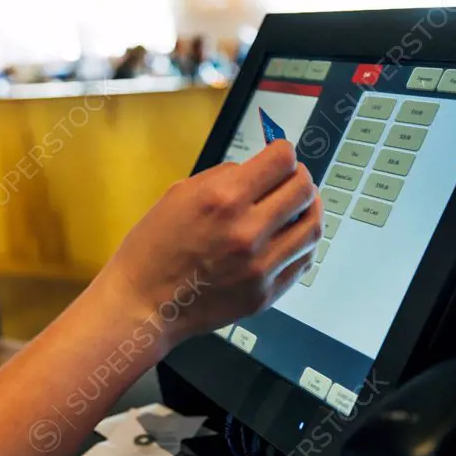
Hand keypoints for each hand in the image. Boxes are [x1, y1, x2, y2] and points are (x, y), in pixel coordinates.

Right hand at [99, 140, 322, 349]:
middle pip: (304, 190)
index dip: (284, 152)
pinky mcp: (265, 294)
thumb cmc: (152, 248)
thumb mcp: (178, 194)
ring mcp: (261, 267)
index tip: (281, 155)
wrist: (143, 304)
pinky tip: (291, 238)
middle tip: (293, 178)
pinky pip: (302, 261)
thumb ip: (223, 177)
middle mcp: (248, 231)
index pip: (282, 161)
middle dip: (300, 177)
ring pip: (312, 227)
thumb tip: (256, 169)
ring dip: (309, 210)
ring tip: (299, 208)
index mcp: (223, 199)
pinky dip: (302, 243)